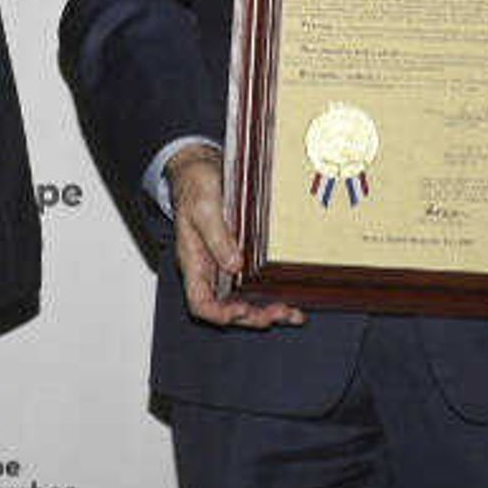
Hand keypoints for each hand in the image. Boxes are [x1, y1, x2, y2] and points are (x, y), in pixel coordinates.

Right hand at [169, 144, 299, 329]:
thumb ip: (217, 237)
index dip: (221, 313)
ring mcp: (226, 267)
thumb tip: (234, 265)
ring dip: (267, 312)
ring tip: (292, 315)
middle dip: (254, 316)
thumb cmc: (196, 188)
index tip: (243, 310)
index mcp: (194, 263)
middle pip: (228, 309)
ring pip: (244, 301)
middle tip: (279, 313)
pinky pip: (255, 285)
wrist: (201, 170)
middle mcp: (210, 271)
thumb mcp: (204, 209)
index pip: (201, 304)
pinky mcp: (241, 258)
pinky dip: (273, 295)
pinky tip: (292, 300)